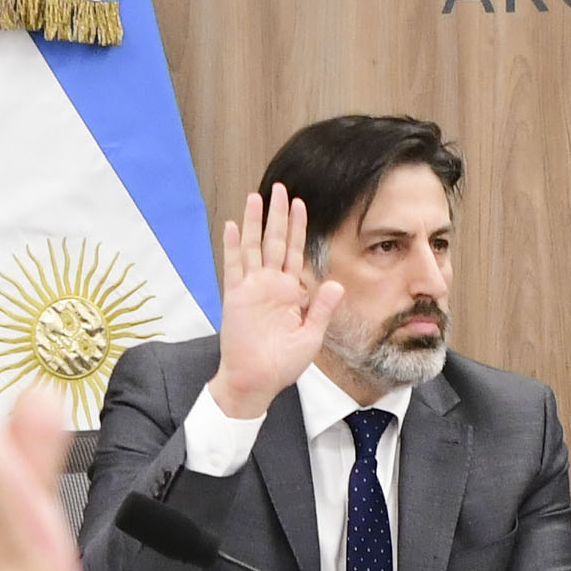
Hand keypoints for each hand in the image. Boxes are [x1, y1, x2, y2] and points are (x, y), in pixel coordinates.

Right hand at [207, 184, 341, 417]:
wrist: (256, 381)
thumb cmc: (282, 364)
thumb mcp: (310, 336)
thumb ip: (320, 308)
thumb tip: (336, 284)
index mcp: (291, 292)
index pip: (295, 252)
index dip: (297, 228)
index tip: (301, 205)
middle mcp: (270, 285)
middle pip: (274, 241)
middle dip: (277, 215)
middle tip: (279, 189)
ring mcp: (251, 288)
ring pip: (253, 247)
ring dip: (255, 223)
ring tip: (256, 198)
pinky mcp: (235, 296)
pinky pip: (233, 266)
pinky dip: (233, 246)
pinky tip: (234, 226)